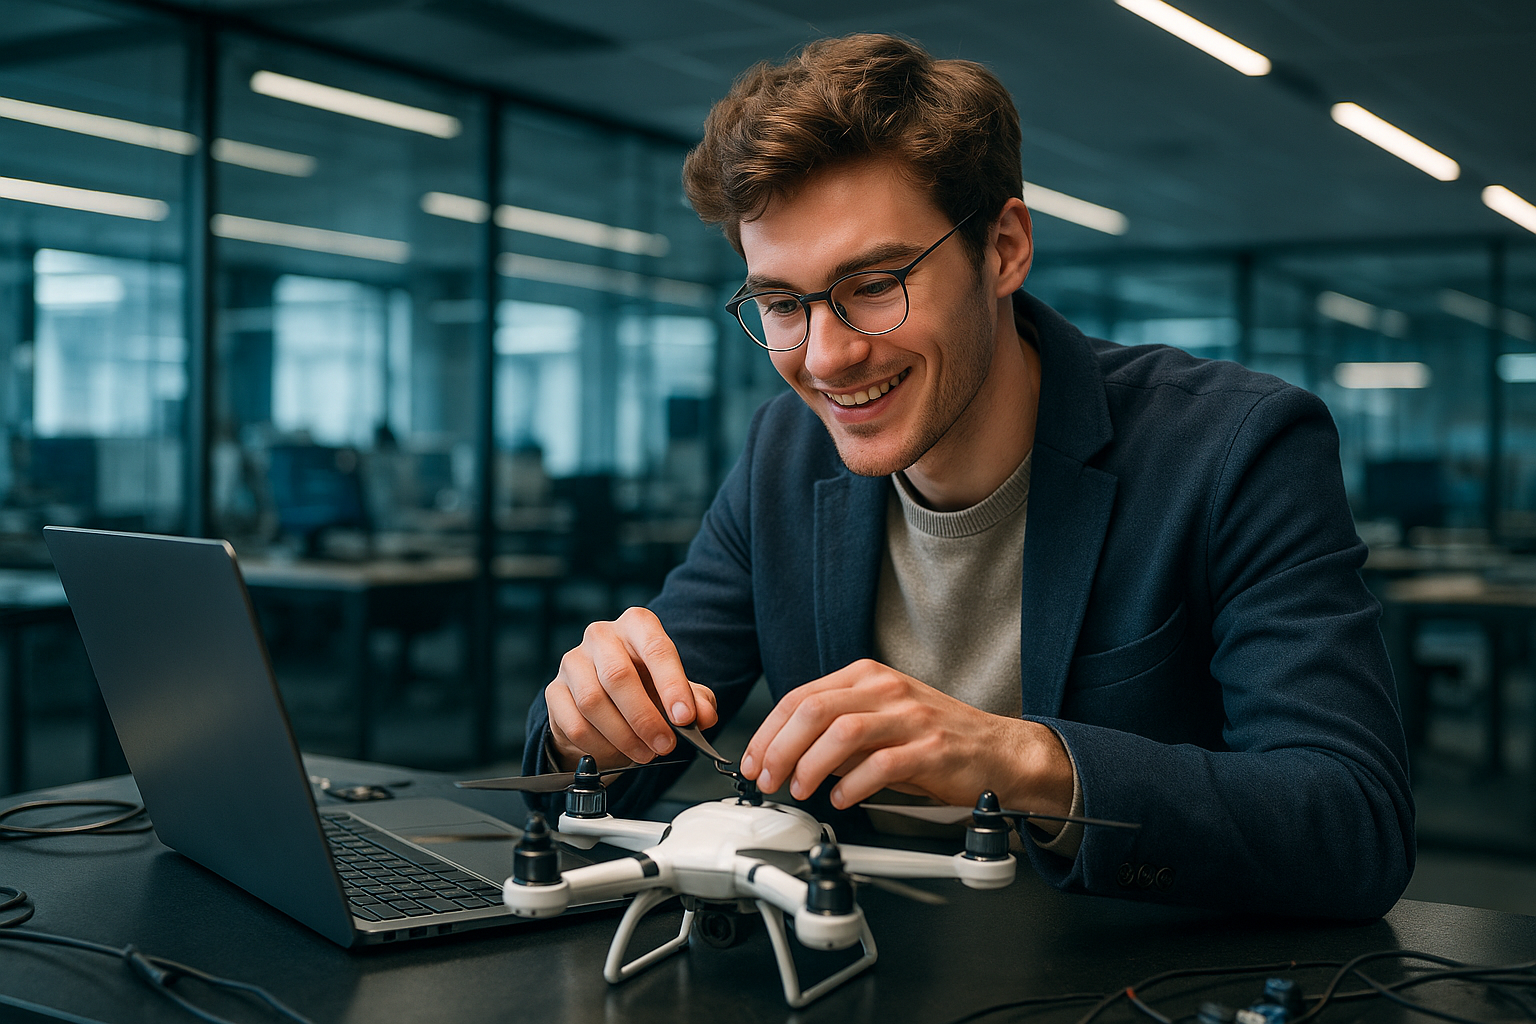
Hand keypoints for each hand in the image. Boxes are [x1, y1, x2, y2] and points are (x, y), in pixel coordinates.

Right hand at [545, 607, 718, 770]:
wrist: (607, 699)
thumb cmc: (646, 686)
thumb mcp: (676, 690)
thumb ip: (696, 701)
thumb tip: (704, 715)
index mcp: (637, 625)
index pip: (656, 648)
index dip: (672, 685)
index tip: (685, 718)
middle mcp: (601, 635)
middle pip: (618, 675)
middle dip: (645, 717)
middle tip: (664, 745)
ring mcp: (573, 661)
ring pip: (592, 701)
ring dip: (623, 735)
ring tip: (645, 752)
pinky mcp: (554, 691)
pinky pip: (573, 722)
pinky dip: (598, 744)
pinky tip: (616, 751)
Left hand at [738, 659, 1072, 814]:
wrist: (998, 752)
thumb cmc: (936, 739)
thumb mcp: (880, 722)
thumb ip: (836, 732)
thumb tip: (785, 754)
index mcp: (867, 678)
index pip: (800, 697)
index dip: (768, 731)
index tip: (752, 759)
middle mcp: (886, 690)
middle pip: (813, 711)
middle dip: (778, 748)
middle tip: (766, 779)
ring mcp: (910, 717)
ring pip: (841, 733)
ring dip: (809, 766)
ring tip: (798, 789)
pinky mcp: (931, 749)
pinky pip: (880, 765)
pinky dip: (852, 786)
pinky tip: (841, 800)